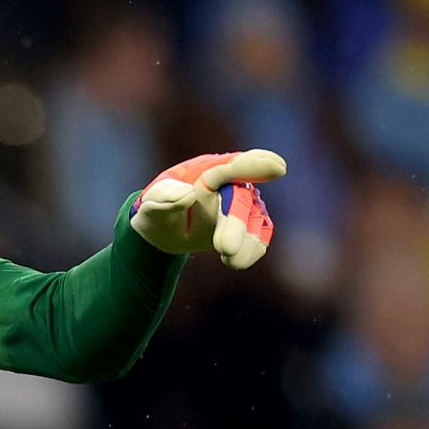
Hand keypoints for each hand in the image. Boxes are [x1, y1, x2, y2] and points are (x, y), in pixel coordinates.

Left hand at [130, 149, 285, 268]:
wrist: (165, 233)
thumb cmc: (158, 212)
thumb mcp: (150, 207)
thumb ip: (163, 198)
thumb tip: (188, 194)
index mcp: (205, 171)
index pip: (229, 166)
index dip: (252, 165)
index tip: (277, 168)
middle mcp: (229, 184)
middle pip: (241, 199)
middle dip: (235, 224)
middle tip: (224, 249)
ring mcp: (243, 205)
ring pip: (255, 221)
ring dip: (246, 243)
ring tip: (231, 262)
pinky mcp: (250, 226)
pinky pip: (260, 238)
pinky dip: (252, 251)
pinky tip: (235, 262)